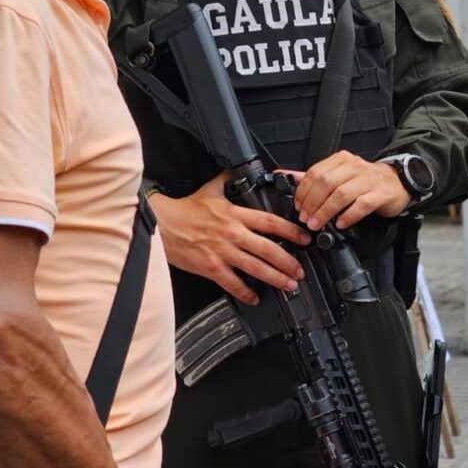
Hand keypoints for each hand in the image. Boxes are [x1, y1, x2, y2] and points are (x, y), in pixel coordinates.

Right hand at [150, 172, 310, 302]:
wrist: (162, 224)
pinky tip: (255, 298)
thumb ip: (228, 179)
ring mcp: (222, 252)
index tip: (304, 238)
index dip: (291, 231)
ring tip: (289, 284)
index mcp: (235, 214)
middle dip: (289, 261)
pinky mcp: (211, 268)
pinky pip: (233, 284)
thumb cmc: (185, 210)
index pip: (270, 222)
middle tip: (300, 270)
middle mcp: (233, 234)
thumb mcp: (211, 189)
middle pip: (268, 249)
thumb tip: (239, 170)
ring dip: (275, 278)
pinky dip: (246, 293)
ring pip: (255, 268)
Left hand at [291, 150, 412, 230]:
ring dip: (326, 211)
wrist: (397, 182)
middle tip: (306, 218)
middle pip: (326, 183)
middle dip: (312, 203)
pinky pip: (362, 204)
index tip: (298, 207)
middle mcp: (355, 166)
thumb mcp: (339, 175)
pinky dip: (349, 216)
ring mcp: (369, 179)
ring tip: (317, 224)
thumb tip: (286, 175)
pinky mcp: (381, 193)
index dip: (303, 191)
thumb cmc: (364, 181)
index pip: (316, 172)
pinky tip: (341, 224)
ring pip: (342, 194)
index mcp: (341, 160)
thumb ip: (314, 177)